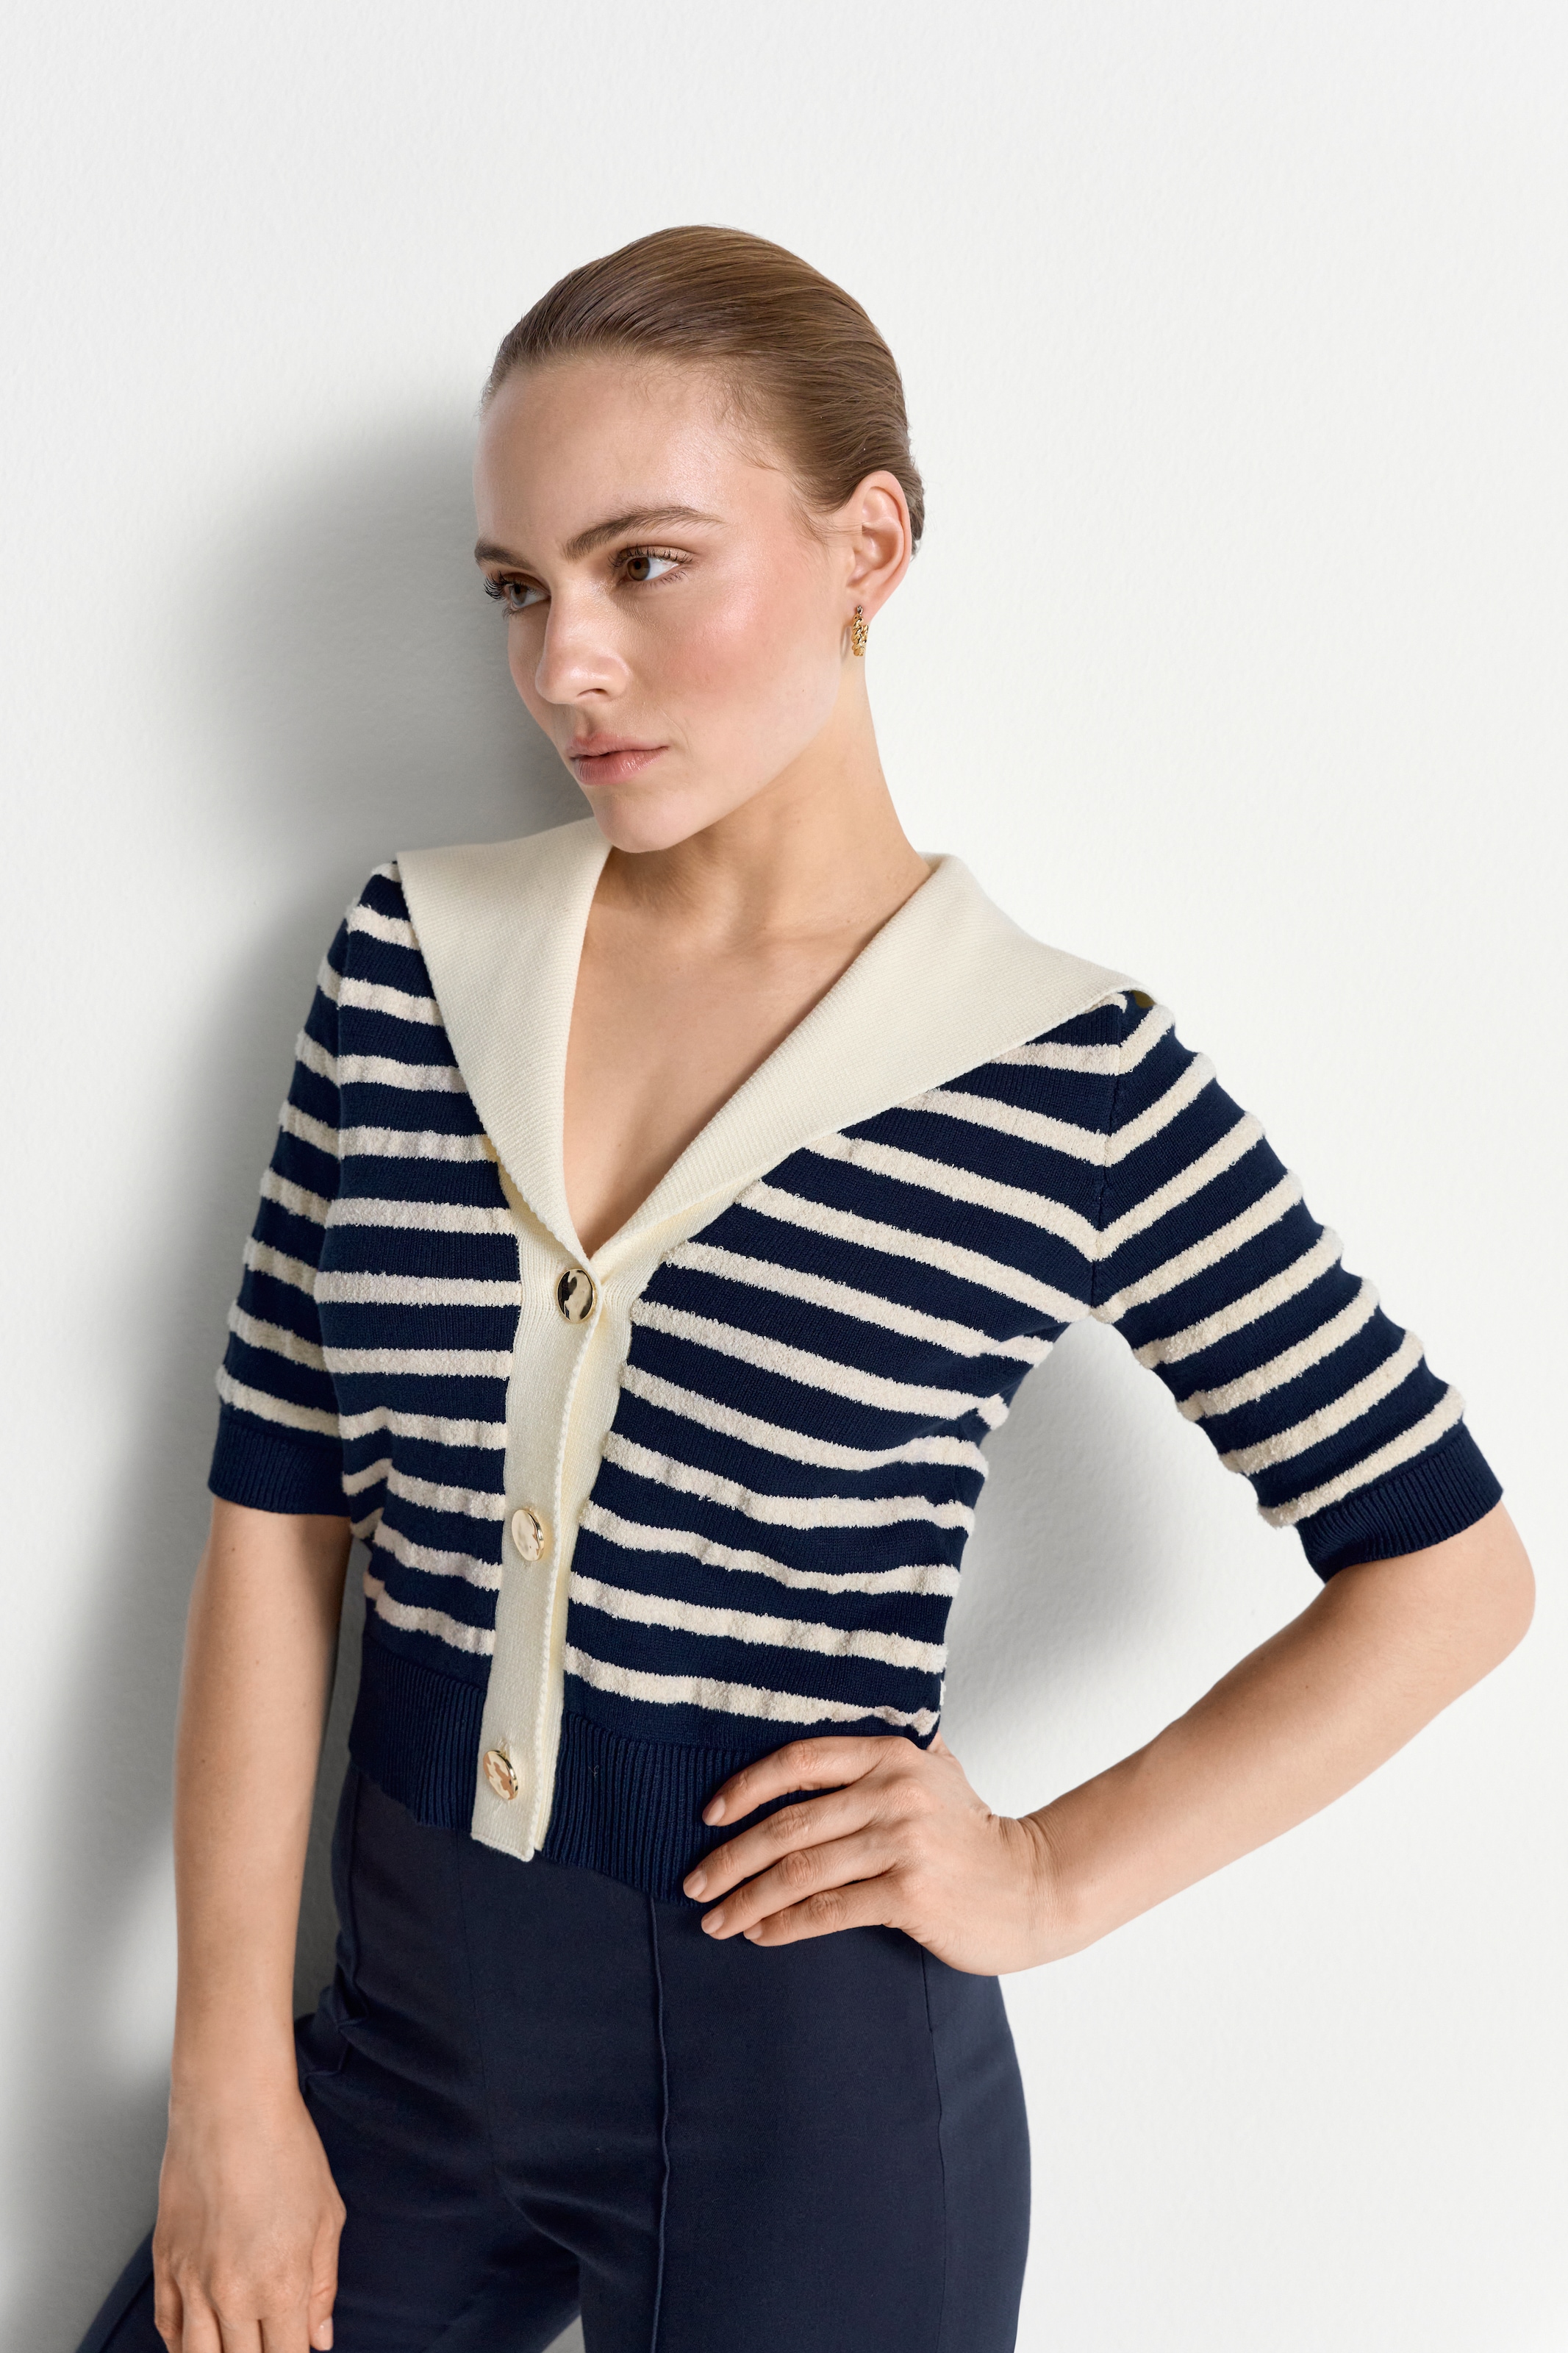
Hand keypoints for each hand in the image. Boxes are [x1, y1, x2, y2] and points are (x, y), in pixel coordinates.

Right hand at [153, 2082, 344, 2352]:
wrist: (230, 2104)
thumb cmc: (285, 2148)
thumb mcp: (327, 2216)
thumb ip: (323, 2286)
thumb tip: (320, 2337)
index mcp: (280, 2285)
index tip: (296, 2348)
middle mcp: (232, 2293)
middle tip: (269, 2340)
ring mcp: (192, 2281)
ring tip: (237, 2344)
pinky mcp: (164, 2262)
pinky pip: (167, 2327)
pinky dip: (182, 2343)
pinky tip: (199, 2340)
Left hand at [683, 1731, 1060, 1973]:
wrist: (1033, 1886)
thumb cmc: (970, 1832)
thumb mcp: (933, 1770)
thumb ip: (880, 1752)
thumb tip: (805, 1743)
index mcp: (891, 1754)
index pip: (800, 1759)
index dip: (746, 1785)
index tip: (708, 1814)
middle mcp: (894, 1792)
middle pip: (789, 1823)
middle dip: (731, 1856)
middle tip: (695, 1880)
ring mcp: (902, 1844)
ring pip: (801, 1871)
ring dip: (747, 1898)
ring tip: (714, 1919)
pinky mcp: (910, 1894)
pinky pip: (829, 1911)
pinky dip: (784, 1925)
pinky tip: (759, 1934)